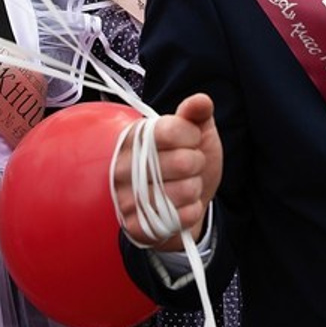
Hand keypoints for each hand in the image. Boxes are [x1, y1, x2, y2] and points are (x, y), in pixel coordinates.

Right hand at [114, 93, 222, 250]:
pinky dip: (192, 211)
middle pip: (183, 162)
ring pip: (186, 190)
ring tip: (185, 185)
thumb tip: (202, 100)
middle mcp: (123, 166)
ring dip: (195, 188)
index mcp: (135, 136)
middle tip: (189, 167)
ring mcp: (126, 198)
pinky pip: (181, 217)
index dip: (193, 137)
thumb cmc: (187, 161)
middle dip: (197, 164)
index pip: (172, 130)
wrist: (181, 203)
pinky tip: (183, 206)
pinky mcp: (136, 226)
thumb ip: (197, 114)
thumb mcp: (195, 133)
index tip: (191, 141)